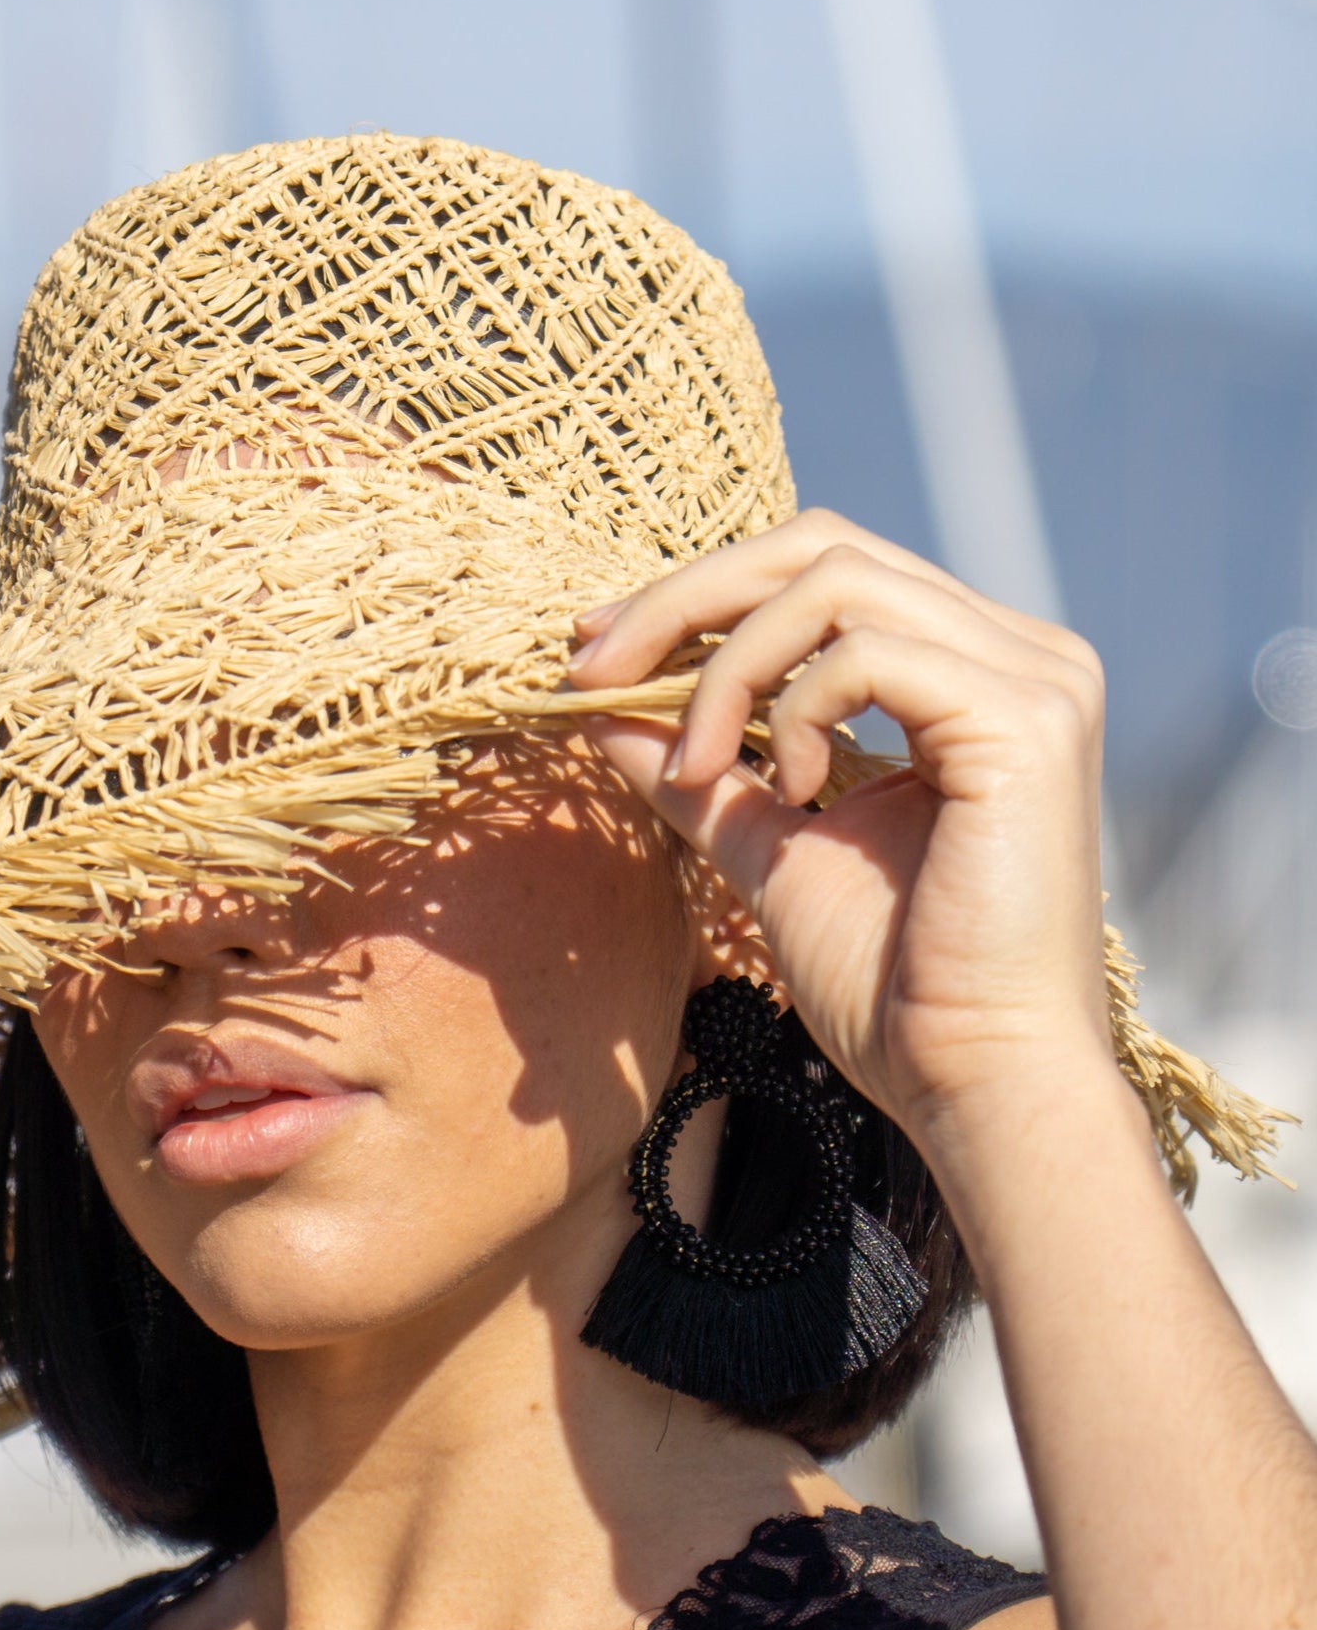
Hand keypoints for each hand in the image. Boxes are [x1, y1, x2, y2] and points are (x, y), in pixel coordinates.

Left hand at [568, 511, 1114, 1141]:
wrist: (975, 1083)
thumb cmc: (895, 988)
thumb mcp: (770, 851)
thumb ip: (703, 773)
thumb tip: (604, 710)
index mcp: (975, 672)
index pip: (823, 570)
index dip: (699, 594)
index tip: (595, 653)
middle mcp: (1022, 654)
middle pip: (822, 547)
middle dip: (687, 598)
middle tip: (593, 664)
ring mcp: (1036, 678)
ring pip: (833, 582)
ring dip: (728, 666)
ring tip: (696, 766)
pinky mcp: (1025, 719)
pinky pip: (864, 651)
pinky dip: (790, 708)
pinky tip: (791, 793)